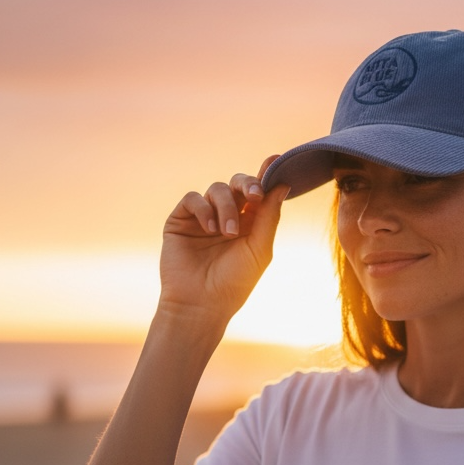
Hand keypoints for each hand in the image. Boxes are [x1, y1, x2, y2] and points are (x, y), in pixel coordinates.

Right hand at [159, 156, 288, 325]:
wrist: (201, 304)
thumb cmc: (235, 282)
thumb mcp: (260, 248)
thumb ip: (269, 216)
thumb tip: (282, 185)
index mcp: (250, 223)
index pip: (259, 193)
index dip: (266, 175)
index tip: (276, 160)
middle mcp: (227, 216)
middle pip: (238, 184)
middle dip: (248, 184)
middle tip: (254, 196)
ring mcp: (203, 217)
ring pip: (218, 190)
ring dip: (226, 208)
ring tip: (228, 233)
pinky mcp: (181, 220)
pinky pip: (194, 199)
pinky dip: (204, 209)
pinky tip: (210, 229)